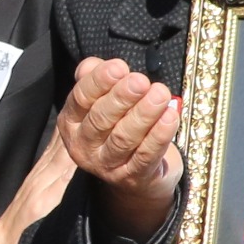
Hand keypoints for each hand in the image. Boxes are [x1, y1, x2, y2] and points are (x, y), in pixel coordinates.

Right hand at [59, 56, 182, 239]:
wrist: (136, 173)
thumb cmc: (119, 125)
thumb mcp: (103, 99)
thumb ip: (96, 78)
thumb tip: (92, 65)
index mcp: (72, 122)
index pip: (81, 98)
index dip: (99, 81)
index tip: (119, 67)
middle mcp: (84, 146)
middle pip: (101, 119)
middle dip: (121, 98)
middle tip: (141, 81)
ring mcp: (106, 166)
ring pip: (123, 138)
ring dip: (143, 114)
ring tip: (160, 94)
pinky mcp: (132, 178)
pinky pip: (145, 156)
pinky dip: (159, 135)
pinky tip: (171, 116)